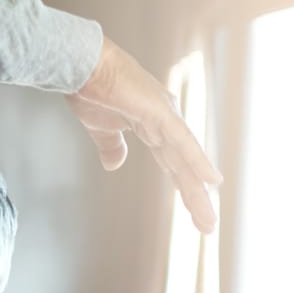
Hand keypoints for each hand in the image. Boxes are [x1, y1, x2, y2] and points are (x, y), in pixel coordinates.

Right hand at [68, 38, 221, 232]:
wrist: (81, 66)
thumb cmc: (89, 89)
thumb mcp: (101, 128)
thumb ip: (111, 146)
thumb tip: (115, 166)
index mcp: (154, 125)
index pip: (173, 163)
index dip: (184, 185)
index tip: (194, 208)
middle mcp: (166, 122)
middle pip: (184, 167)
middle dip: (195, 197)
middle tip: (207, 226)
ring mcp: (165, 116)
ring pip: (186, 161)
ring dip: (198, 191)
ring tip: (208, 220)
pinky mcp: (159, 113)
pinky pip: (182, 143)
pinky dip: (198, 162)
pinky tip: (212, 181)